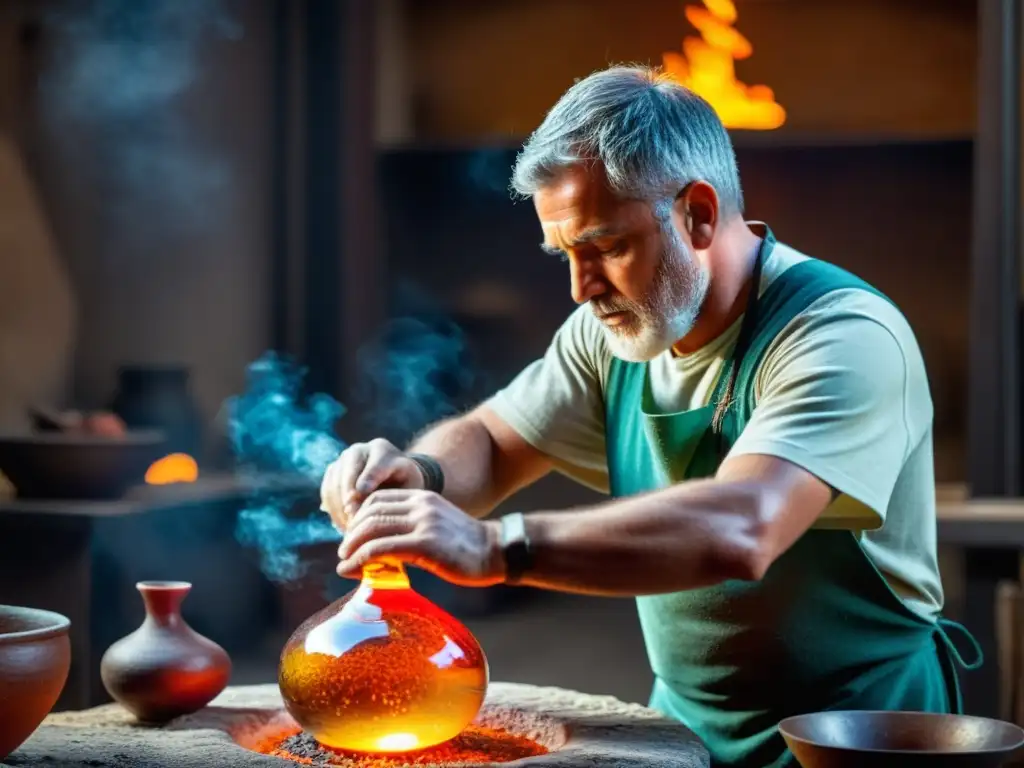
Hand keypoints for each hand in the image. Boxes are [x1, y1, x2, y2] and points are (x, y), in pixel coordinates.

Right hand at [320, 439, 424, 531]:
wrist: (393, 477)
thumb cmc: (405, 486)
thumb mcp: (407, 489)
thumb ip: (392, 496)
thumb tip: (368, 511)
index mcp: (382, 450)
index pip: (374, 466)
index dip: (366, 482)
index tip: (359, 501)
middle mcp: (360, 450)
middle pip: (349, 471)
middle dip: (349, 496)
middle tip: (352, 520)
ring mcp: (343, 459)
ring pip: (334, 482)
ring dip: (339, 507)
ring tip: (349, 528)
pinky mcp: (332, 471)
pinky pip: (326, 490)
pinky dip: (332, 509)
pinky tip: (343, 525)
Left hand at [336, 489, 504, 586]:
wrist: (495, 551)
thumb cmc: (466, 545)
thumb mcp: (437, 524)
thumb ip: (412, 526)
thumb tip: (382, 546)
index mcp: (422, 497)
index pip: (378, 499)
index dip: (359, 516)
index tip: (352, 536)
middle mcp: (421, 505)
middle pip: (371, 512)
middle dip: (351, 532)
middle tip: (344, 551)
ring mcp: (423, 523)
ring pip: (372, 529)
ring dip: (352, 546)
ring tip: (344, 562)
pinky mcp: (425, 544)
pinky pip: (382, 549)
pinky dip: (361, 559)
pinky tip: (353, 570)